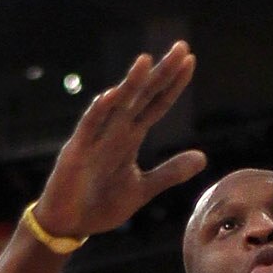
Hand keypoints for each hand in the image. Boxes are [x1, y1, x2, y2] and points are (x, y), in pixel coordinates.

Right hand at [32, 44, 207, 241]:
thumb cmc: (101, 204)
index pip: (156, 104)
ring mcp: (95, 139)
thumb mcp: (143, 188)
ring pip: (116, 105)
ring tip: (146, 61)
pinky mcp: (76, 153)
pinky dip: (99, 113)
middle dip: (161, 73)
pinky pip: (89, 128)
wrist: (69, 225)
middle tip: (181, 47)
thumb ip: (170, 172)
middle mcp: (115, 130)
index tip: (190, 61)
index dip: (173, 84)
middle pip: (142, 96)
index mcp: (130, 137)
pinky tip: (111, 96)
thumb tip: (203, 157)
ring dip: (131, 84)